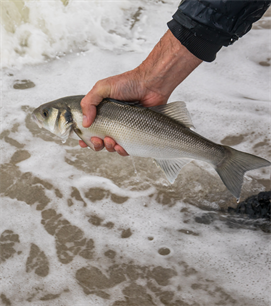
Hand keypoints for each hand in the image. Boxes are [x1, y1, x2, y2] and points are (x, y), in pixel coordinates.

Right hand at [80, 30, 201, 154]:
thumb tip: (85, 123)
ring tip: (111, 141)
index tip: (82, 141)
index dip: (84, 137)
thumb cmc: (128, 83)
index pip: (90, 128)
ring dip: (108, 147)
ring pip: (112, 146)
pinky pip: (128, 148)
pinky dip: (122, 151)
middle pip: (100, 141)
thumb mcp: (102, 88)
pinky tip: (121, 146)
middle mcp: (112, 121)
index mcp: (102, 112)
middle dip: (96, 144)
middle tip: (98, 140)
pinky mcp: (136, 133)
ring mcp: (124, 128)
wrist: (151, 85)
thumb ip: (89, 102)